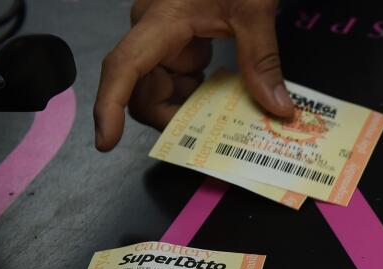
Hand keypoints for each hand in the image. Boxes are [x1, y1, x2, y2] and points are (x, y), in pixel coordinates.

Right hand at [93, 0, 294, 151]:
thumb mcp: (254, 9)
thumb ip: (263, 60)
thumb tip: (276, 106)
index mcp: (161, 21)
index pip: (122, 67)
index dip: (109, 106)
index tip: (106, 141)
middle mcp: (153, 33)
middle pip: (141, 93)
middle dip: (171, 119)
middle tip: (212, 135)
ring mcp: (163, 41)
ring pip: (158, 93)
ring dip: (186, 112)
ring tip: (222, 114)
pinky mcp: (177, 45)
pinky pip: (176, 83)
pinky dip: (195, 98)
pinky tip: (220, 97)